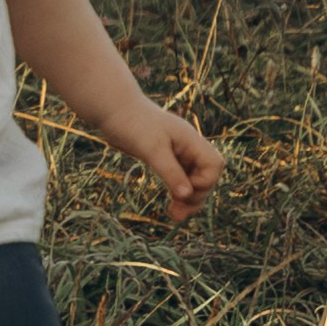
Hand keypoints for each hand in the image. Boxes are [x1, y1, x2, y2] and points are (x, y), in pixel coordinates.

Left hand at [131, 106, 223, 224]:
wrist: (113, 109)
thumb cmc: (133, 124)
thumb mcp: (152, 149)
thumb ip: (170, 172)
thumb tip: (187, 195)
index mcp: (190, 139)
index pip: (214, 164)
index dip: (204, 182)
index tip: (184, 188)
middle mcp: (187, 146)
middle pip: (205, 177)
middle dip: (195, 196)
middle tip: (178, 214)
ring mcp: (177, 153)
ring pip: (193, 181)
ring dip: (187, 199)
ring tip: (175, 216)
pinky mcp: (165, 159)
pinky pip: (179, 180)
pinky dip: (177, 193)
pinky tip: (171, 207)